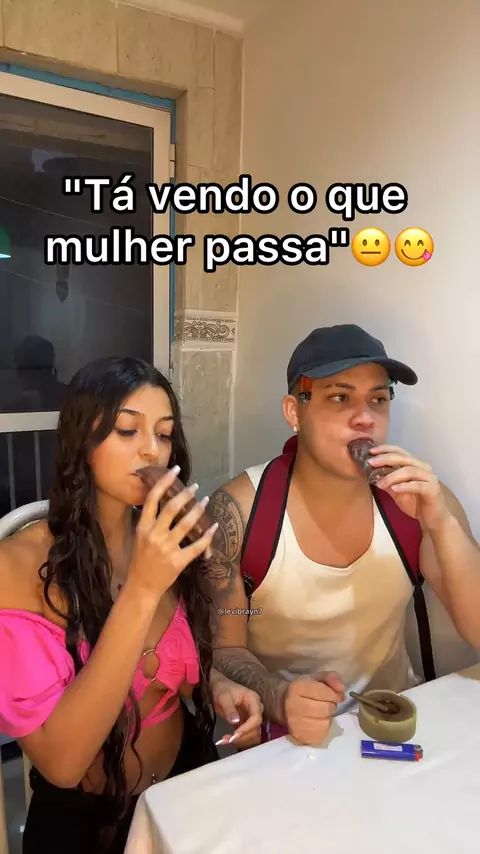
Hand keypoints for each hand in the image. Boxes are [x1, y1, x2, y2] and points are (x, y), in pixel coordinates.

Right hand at [128, 465, 217, 598]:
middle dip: (185, 494)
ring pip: (186, 524)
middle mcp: (154, 536)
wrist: (141, 587)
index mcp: (143, 528)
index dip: (164, 482)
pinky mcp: (178, 561)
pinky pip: (196, 546)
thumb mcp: (140, 537)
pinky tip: (213, 527)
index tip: (175, 470)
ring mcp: (166, 549)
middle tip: (195, 486)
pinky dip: (207, 536)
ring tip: (205, 500)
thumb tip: (164, 501)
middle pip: (171, 508)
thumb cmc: (140, 561)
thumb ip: (150, 522)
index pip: (152, 500)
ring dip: (198, 510)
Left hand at [211, 673, 263, 749]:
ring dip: (240, 741)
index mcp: (253, 700)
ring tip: (225, 740)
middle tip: (227, 739)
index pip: (256, 718)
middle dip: (242, 737)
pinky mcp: (246, 724)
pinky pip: (246, 736)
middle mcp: (256, 710)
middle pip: (256, 729)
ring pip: (253, 735)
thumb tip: (235, 721)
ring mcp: (251, 718)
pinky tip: (227, 740)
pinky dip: (238, 741)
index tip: (235, 734)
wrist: (218, 687)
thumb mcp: (223, 697)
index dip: (247, 728)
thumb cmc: (222, 689)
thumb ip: (229, 709)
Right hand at [283, 671, 344, 744]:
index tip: (334, 694)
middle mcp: (294, 706)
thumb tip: (342, 688)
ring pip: (326, 722)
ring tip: (320, 712)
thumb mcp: (316, 678)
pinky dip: (323, 727)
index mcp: (297, 688)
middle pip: (326, 709)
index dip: (334, 694)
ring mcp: (296, 724)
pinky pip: (322, 733)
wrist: (283, 706)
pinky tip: (317, 722)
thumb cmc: (304, 690)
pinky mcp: (300, 737)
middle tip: (325, 703)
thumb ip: (332, 678)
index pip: (324, 692)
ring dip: (327, 717)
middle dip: (331, 705)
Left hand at [368, 445, 449, 531]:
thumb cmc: (415, 504)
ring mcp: (429, 478)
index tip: (370, 452)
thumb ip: (386, 481)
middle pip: (403, 458)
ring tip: (380, 483)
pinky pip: (418, 485)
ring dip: (392, 476)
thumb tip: (370, 473)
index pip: (399, 452)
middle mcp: (423, 467)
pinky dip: (405, 486)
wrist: (433, 520)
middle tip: (371, 462)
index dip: (385, 450)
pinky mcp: (433, 489)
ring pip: (409, 471)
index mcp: (414, 465)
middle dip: (385, 459)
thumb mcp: (396, 492)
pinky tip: (394, 489)